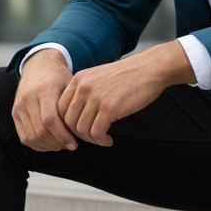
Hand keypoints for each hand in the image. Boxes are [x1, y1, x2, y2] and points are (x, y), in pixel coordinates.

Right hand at [12, 49, 78, 151]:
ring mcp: (19, 107)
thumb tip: (82, 131)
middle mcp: (28, 98)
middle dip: (57, 143)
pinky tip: (50, 143)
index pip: (50, 119)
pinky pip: (24, 137)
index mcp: (44, 89)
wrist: (38, 66)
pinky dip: (37, 145)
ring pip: (32, 137)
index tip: (74, 144)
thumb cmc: (59, 77)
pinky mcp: (15, 113)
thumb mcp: (70, 85)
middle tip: (70, 145)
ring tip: (61, 144)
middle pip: (40, 131)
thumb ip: (73, 106)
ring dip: (48, 146)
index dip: (63, 136)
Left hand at [58, 41, 195, 146]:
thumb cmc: (129, 75)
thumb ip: (86, 91)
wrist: (150, 69)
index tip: (78, 130)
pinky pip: (96, 133)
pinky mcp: (108, 108)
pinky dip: (101, 141)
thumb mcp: (100, 77)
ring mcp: (95, 97)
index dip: (67, 123)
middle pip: (68, 120)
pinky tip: (108, 140)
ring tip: (101, 139)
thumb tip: (78, 114)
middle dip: (78, 134)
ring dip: (91, 140)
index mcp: (79, 79)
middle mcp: (83, 87)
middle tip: (91, 138)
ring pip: (81, 129)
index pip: (60, 107)